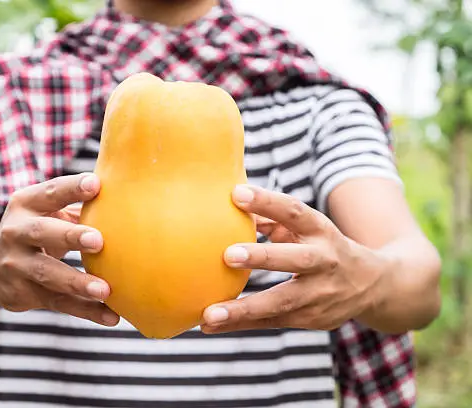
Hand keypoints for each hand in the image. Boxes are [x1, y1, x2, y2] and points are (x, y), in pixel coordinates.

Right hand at [0, 173, 119, 326]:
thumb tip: (127, 196)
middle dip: (69, 236)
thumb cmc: (36, 230)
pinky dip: (86, 311)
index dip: (71, 189)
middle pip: (41, 232)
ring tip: (105, 290)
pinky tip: (112, 316)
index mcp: (25, 204)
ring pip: (48, 274)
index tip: (96, 185)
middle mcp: (15, 232)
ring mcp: (15, 266)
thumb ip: (77, 204)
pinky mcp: (22, 294)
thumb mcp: (46, 211)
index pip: (49, 192)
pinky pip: (58, 303)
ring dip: (78, 282)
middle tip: (98, 240)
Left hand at [201, 185, 387, 332]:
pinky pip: (272, 322)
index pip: (295, 212)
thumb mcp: (308, 228)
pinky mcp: (311, 319)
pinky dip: (241, 324)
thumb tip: (233, 205)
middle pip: (296, 259)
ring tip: (210, 313)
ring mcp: (320, 294)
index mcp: (322, 231)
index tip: (237, 193)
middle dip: (263, 257)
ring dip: (244, 308)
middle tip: (228, 255)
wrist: (374, 284)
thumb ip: (273, 218)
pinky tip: (209, 324)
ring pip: (282, 301)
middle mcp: (325, 261)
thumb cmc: (324, 247)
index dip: (267, 201)